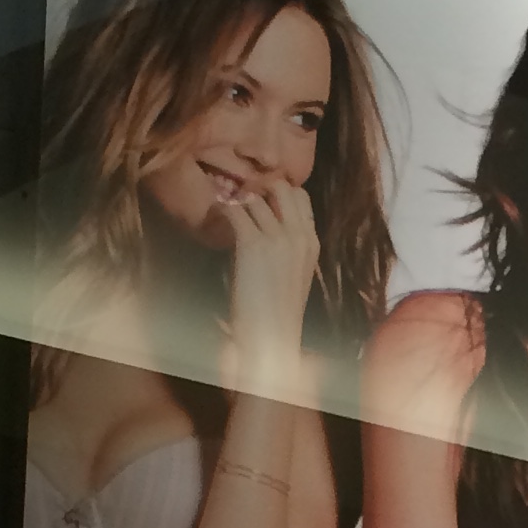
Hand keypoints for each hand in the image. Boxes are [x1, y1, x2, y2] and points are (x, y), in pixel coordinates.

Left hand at [220, 176, 320, 401]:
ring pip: (254, 198)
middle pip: (282, 187)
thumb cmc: (277, 315)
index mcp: (311, 243)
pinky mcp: (253, 244)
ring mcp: (277, 238)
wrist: (270, 339)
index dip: (279, 194)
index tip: (261, 200)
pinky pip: (234, 210)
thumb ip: (289, 249)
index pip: (301, 197)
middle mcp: (298, 235)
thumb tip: (268, 229)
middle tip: (240, 199)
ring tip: (224, 212)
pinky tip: (216, 221)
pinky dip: (221, 211)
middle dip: (259, 187)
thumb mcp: (294, 276)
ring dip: (236, 202)